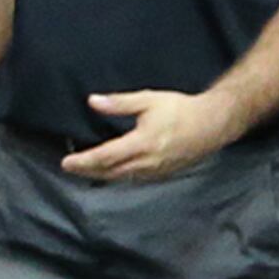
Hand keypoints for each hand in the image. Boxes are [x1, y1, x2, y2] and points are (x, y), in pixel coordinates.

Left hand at [63, 87, 236, 180]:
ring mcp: (155, 171)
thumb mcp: (148, 100)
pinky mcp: (162, 174)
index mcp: (141, 144)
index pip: (105, 157)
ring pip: (121, 178)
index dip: (83, 161)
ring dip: (101, 175)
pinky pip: (134, 178)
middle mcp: (147, 162)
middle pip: (109, 172)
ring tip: (85, 170)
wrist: (212, 124)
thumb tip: (92, 102)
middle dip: (87, 171)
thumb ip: (118, 103)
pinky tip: (111, 171)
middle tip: (69, 167)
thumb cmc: (180, 109)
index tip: (66, 162)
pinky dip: (118, 176)